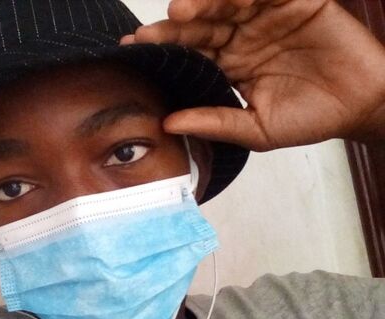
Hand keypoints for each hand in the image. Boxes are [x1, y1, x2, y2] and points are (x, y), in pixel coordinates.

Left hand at [121, 0, 384, 150]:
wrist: (360, 106)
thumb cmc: (309, 118)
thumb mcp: (256, 129)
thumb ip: (214, 122)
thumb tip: (168, 125)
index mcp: (228, 66)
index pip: (190, 54)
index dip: (165, 50)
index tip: (135, 50)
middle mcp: (242, 38)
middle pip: (202, 27)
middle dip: (175, 28)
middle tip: (149, 33)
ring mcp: (267, 18)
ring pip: (229, 4)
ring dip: (205, 4)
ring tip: (182, 11)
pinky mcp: (297, 2)